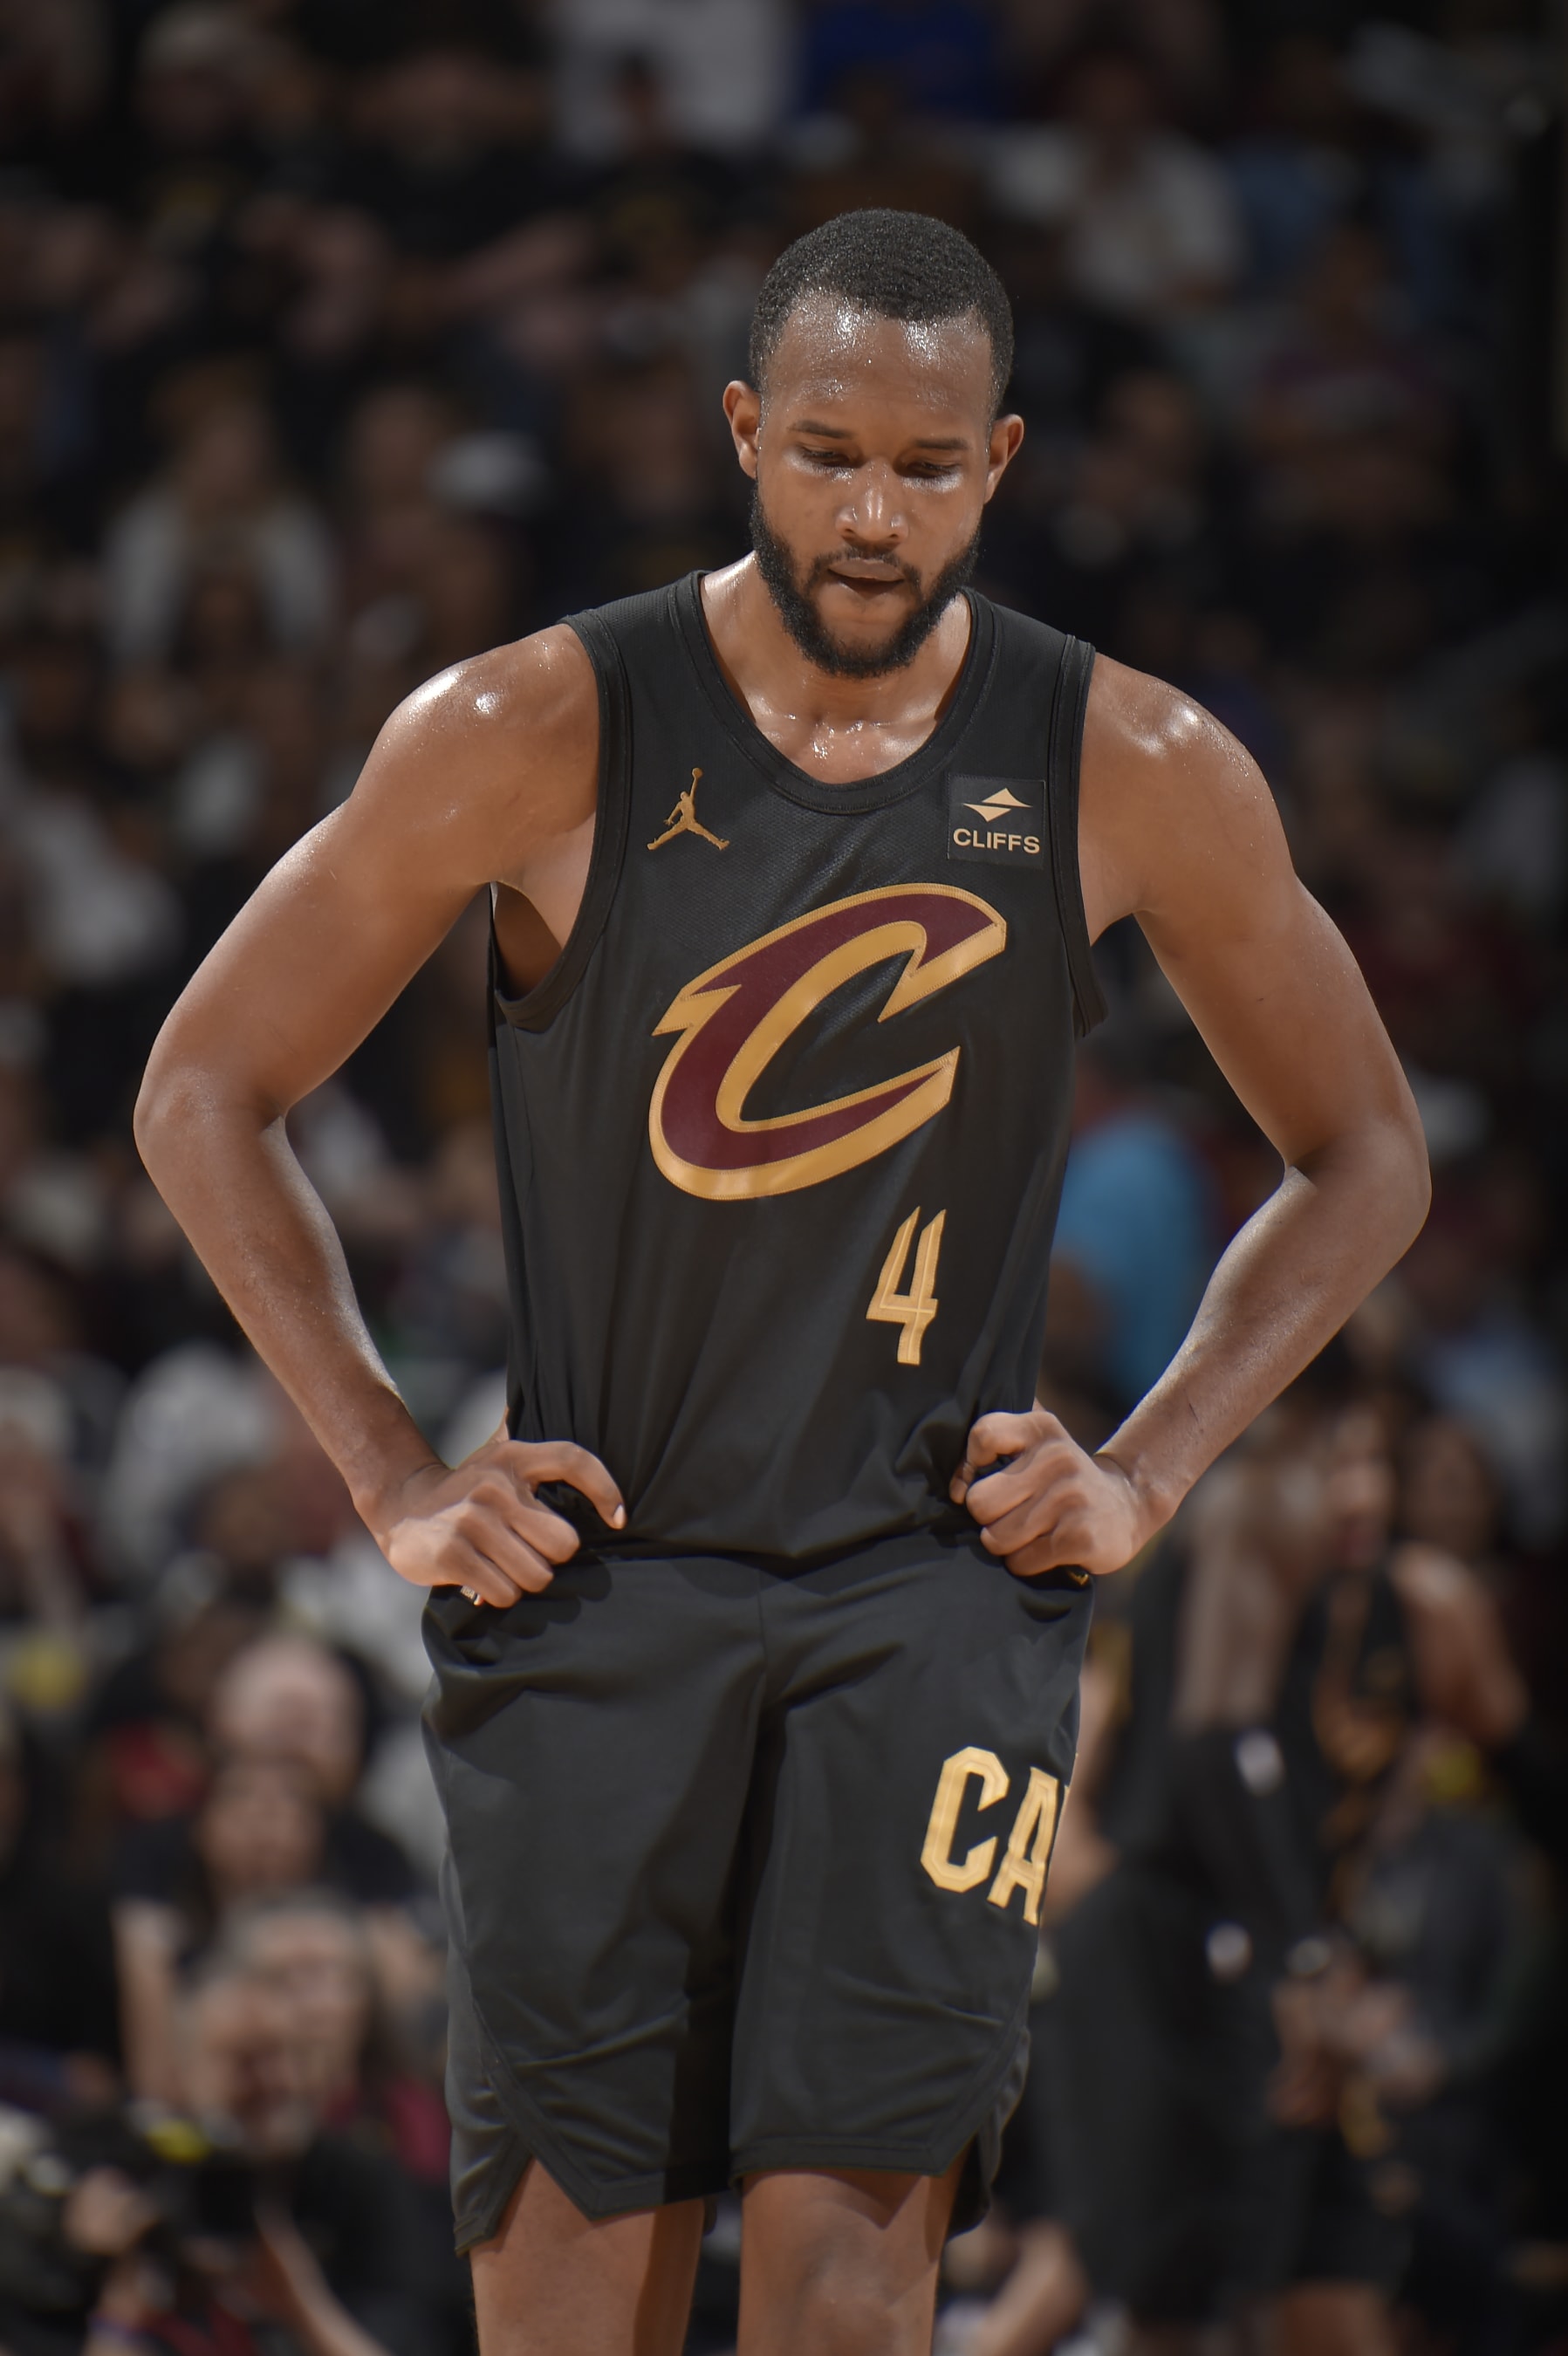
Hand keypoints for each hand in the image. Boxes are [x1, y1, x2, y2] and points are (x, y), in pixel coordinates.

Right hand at [364, 1423, 624, 1606]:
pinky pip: (504, 1592)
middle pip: (564, 1543)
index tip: (619, 1518)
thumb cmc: (467, 1488)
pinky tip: (483, 1578)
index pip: (573, 1459)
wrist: (402, 1506)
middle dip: (551, 1558)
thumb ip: (525, 1432)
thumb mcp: (496, 1454)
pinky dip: (499, 1594)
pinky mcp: (453, 1554)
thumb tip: (546, 1385)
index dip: (605, 1489)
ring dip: (524, 1580)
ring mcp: (473, 1520)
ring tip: (503, 1564)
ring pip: (536, 1575)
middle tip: (529, 1552)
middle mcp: (496, 1486)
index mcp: (514, 1458)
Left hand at [950, 1410, 1150, 1577]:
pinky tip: (1047, 1550)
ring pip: (997, 1538)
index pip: (984, 1436)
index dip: (967, 1469)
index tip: (974, 1484)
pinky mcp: (1080, 1536)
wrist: (1126, 1505)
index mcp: (1041, 1428)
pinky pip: (1021, 1561)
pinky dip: (1026, 1563)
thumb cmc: (1061, 1481)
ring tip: (1032, 1534)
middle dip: (988, 1519)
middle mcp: (1057, 1457)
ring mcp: (1070, 1497)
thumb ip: (994, 1450)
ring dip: (1007, 1545)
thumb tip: (955, 1489)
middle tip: (1013, 1517)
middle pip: (979, 1502)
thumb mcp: (1036, 1447)